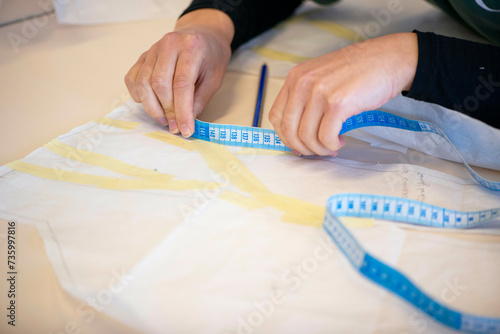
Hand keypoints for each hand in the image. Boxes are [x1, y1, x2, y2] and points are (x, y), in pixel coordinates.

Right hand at [125, 9, 233, 136]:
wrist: (203, 32)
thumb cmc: (211, 56)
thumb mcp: (215, 78)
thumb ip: (200, 100)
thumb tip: (185, 122)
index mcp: (191, 47)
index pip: (182, 84)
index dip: (182, 111)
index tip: (185, 130)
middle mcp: (169, 44)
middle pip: (159, 84)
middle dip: (167, 111)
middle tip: (175, 127)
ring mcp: (152, 49)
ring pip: (143, 83)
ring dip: (152, 107)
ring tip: (165, 119)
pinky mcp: (142, 56)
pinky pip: (132, 79)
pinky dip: (138, 96)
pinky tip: (150, 103)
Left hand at [268, 33, 417, 155]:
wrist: (388, 59)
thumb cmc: (358, 71)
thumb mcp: (321, 77)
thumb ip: (306, 98)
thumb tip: (297, 132)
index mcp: (296, 77)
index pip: (275, 116)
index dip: (285, 136)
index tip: (297, 145)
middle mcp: (303, 83)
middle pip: (289, 130)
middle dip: (302, 148)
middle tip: (316, 151)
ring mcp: (319, 92)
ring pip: (306, 137)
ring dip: (319, 149)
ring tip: (331, 147)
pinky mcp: (338, 103)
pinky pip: (325, 137)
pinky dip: (331, 145)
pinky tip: (340, 141)